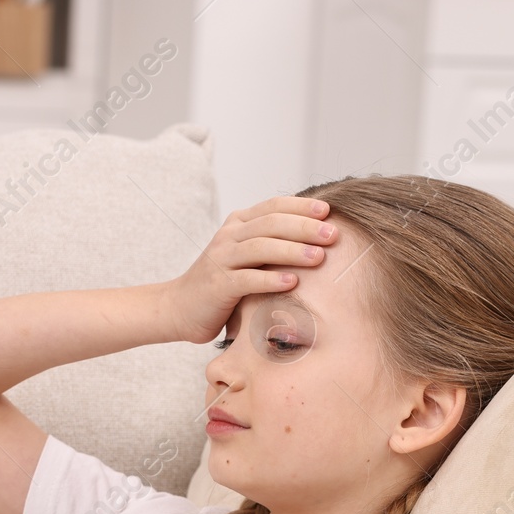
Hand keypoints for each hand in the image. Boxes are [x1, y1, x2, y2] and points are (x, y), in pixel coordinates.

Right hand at [160, 196, 338, 343]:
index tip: (329, 211)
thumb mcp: (245, 256)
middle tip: (333, 235)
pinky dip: (271, 279)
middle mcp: (229, 237)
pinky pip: (247, 279)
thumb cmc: (222, 284)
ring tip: (319, 257)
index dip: (301, 206)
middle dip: (305, 228)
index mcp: (238, 224)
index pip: (273, 206)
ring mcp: (221, 260)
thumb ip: (270, 243)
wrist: (179, 307)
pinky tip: (293, 282)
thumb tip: (316, 237)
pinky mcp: (218, 286)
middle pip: (271, 224)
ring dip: (292, 251)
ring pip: (260, 247)